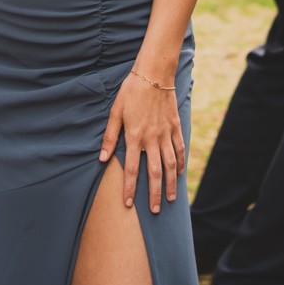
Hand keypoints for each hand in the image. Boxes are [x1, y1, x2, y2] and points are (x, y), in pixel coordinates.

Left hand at [99, 66, 185, 212]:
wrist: (154, 73)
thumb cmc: (131, 91)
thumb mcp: (115, 112)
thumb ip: (110, 136)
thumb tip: (102, 158)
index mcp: (135, 136)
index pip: (132, 169)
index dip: (130, 188)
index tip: (128, 203)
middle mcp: (152, 138)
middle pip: (155, 172)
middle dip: (154, 194)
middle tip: (156, 211)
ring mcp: (166, 133)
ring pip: (171, 164)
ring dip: (171, 183)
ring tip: (171, 198)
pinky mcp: (175, 126)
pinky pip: (180, 148)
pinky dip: (181, 163)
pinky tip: (181, 173)